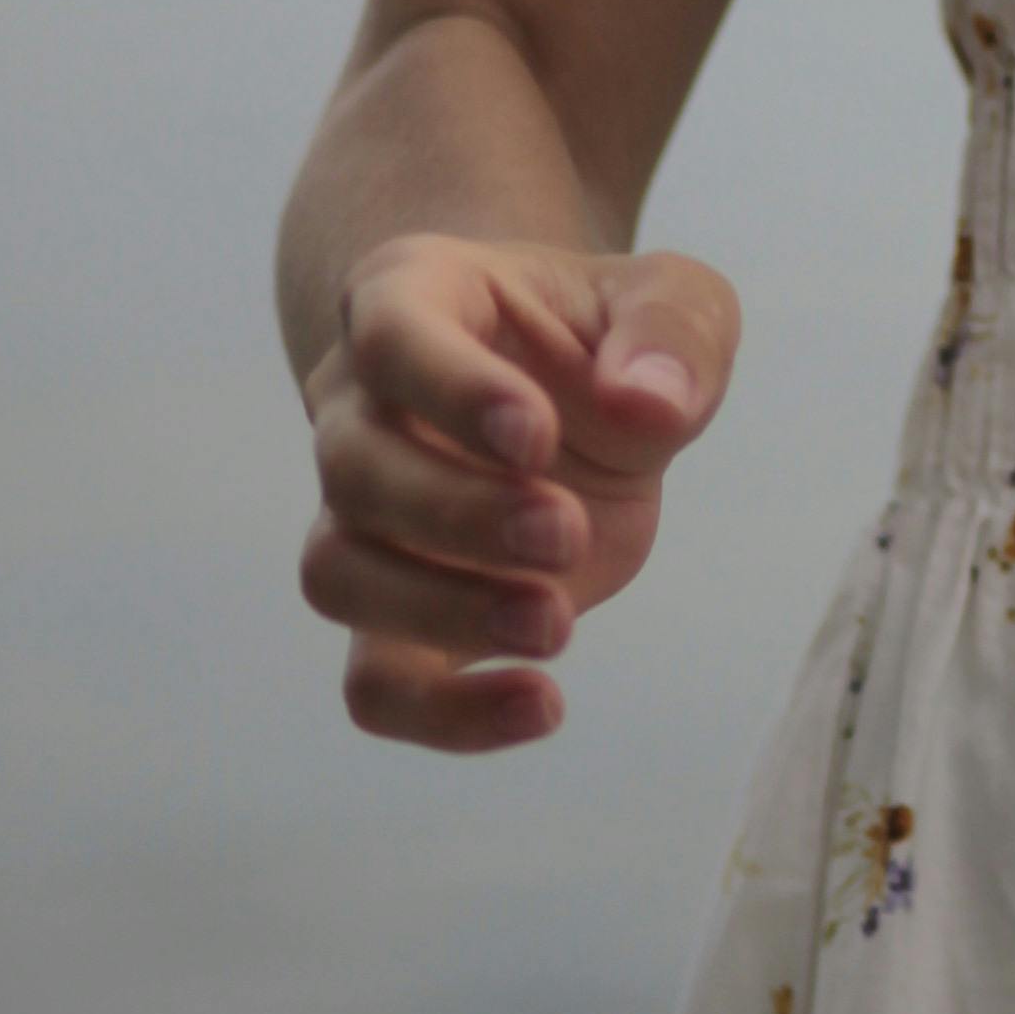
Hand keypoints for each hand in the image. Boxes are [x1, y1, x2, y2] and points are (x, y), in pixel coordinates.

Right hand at [299, 231, 740, 754]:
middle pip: (356, 467)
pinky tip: (542, 707)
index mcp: (415, 298)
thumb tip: (649, 402)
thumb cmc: (616, 339)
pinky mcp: (402, 616)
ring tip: (556, 626)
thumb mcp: (675, 300)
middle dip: (459, 513)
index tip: (535, 436)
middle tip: (565, 533)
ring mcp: (366, 518)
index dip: (451, 390)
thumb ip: (674, 331)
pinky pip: (375, 684)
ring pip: (339, 574)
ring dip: (440, 612)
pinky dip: (443, 716)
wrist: (581, 401)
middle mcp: (361, 408)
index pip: (389, 335)